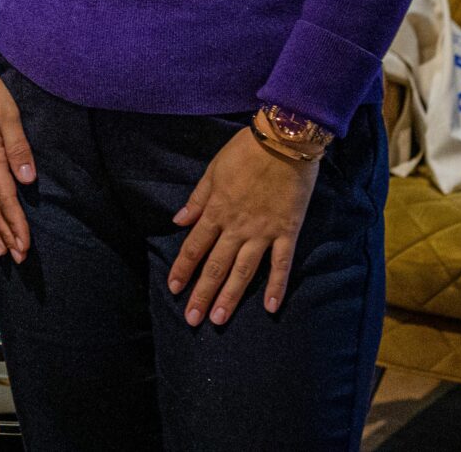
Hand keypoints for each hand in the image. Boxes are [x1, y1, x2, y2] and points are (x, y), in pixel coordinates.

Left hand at [166, 125, 320, 324]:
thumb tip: (178, 221)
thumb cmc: (245, 152)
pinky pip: (282, 264)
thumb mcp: (212, 171)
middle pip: (216, 265)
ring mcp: (263, 232)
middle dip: (202, 293)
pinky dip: (277, 285)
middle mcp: (236, 226)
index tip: (173, 290)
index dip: (183, 269)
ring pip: (243, 270)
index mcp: (216, 211)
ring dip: (230, 296)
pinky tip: (271, 307)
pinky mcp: (287, 231)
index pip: (193, 247)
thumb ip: (197, 200)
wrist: (283, 141)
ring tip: (219, 319)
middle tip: (192, 319)